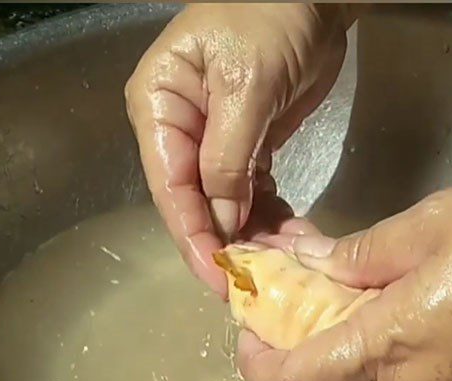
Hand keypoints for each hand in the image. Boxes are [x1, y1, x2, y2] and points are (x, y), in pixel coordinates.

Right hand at [125, 3, 352, 295]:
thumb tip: (221, 223)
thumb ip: (229, 160)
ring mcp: (212, 144)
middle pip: (195, 205)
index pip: (171, 188)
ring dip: (255, 238)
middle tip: (256, 283)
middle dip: (226, 245)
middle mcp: (179, 131)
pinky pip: (253, 197)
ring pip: (226, 208)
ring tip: (285, 264)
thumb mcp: (248, 88)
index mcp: (160, 108)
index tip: (218, 278)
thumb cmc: (270, 18)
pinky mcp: (245, 151)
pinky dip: (272, 220)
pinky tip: (292, 239)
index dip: (194, 238)